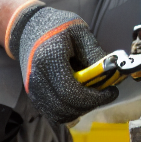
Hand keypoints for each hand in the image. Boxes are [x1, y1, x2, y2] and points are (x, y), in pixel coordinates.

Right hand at [7, 4, 117, 123]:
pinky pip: (52, 113)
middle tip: (103, 94)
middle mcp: (37, 78)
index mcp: (49, 60)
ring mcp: (32, 89)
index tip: (112, 91)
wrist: (28, 28)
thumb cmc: (57, 27)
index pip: (71, 92)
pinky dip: (68, 111)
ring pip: (58, 115)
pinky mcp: (33, 95)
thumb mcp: (80, 32)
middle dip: (89, 105)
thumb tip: (112, 73)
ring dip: (79, 110)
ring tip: (90, 95)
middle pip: (65, 107)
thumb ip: (95, 54)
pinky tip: (78, 97)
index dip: (95, 98)